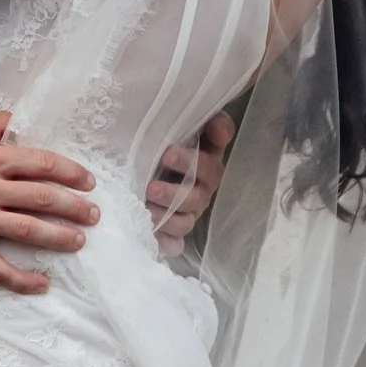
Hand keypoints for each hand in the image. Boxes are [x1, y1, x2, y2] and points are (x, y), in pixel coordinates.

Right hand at [0, 110, 99, 295]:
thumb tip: (17, 119)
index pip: (40, 164)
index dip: (70, 172)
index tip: (88, 181)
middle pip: (41, 198)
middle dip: (73, 207)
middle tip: (93, 215)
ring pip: (27, 230)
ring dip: (58, 237)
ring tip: (78, 241)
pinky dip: (21, 278)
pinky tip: (42, 283)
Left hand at [146, 111, 232, 257]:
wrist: (154, 166)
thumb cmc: (171, 142)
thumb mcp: (189, 127)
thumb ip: (210, 123)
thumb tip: (220, 131)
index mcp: (207, 165)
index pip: (209, 166)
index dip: (190, 161)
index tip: (167, 153)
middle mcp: (201, 192)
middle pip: (194, 197)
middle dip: (173, 193)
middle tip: (151, 187)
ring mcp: (189, 213)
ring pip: (184, 221)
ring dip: (166, 217)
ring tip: (145, 208)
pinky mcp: (175, 232)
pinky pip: (174, 243)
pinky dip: (164, 241)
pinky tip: (152, 236)